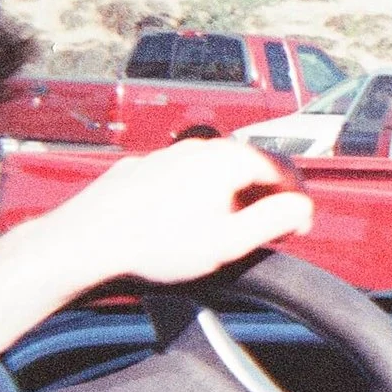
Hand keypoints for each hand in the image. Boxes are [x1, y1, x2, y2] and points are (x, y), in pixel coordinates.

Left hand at [0, 138, 311, 357]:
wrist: (88, 240)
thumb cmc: (155, 244)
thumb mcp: (231, 241)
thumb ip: (277, 220)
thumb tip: (303, 208)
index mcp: (229, 159)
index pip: (285, 171)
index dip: (299, 203)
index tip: (298, 230)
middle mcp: (202, 147)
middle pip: (253, 168)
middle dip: (267, 200)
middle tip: (266, 235)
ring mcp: (171, 154)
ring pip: (218, 172)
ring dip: (234, 199)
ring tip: (226, 234)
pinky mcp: (148, 168)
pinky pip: (187, 179)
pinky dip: (200, 198)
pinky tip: (186, 226)